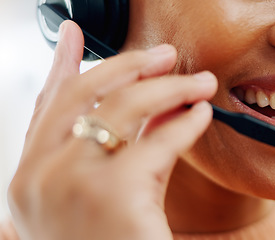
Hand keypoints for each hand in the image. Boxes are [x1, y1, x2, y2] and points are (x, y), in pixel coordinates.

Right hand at [7, 20, 216, 239]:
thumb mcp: (105, 194)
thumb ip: (124, 147)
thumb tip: (158, 104)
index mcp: (30, 177)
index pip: (46, 106)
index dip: (61, 64)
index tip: (73, 33)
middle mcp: (38, 176)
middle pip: (84, 94)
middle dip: (127, 64)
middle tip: (163, 55)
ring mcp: (69, 182)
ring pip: (123, 107)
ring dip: (168, 88)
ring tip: (199, 81)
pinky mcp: (111, 193)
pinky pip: (157, 140)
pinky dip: (184, 123)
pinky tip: (201, 115)